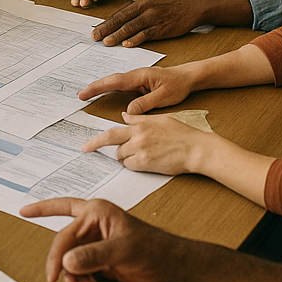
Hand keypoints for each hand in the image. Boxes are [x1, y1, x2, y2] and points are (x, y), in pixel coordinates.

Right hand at [19, 198, 179, 281]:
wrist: (169, 266)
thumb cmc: (152, 248)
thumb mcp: (123, 250)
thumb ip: (94, 255)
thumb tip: (67, 261)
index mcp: (97, 212)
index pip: (67, 230)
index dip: (50, 238)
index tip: (23, 214)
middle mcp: (93, 225)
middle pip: (64, 242)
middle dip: (60, 262)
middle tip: (55, 279)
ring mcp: (95, 242)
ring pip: (70, 258)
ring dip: (72, 274)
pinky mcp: (99, 259)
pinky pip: (80, 268)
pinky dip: (81, 279)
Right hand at [77, 65, 194, 114]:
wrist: (187, 77)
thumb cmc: (177, 85)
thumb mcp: (163, 97)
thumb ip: (145, 103)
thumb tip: (128, 111)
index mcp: (139, 76)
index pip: (114, 81)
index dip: (98, 87)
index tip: (85, 93)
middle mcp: (135, 75)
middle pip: (110, 80)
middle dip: (94, 87)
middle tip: (80, 95)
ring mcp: (136, 79)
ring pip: (114, 82)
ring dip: (101, 87)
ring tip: (87, 95)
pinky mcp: (138, 83)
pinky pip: (120, 85)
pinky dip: (109, 88)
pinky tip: (105, 93)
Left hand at [82, 115, 209, 175]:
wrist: (196, 148)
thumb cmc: (181, 133)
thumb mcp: (159, 119)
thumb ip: (139, 118)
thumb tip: (125, 115)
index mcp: (139, 125)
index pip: (111, 131)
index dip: (96, 140)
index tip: (86, 145)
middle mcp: (137, 136)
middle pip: (110, 143)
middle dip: (97, 147)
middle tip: (87, 150)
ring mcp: (141, 150)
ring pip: (121, 156)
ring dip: (124, 156)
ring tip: (137, 154)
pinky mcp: (147, 163)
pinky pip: (131, 166)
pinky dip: (132, 165)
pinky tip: (143, 161)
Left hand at [90, 0, 207, 46]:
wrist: (191, 7)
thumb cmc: (169, 7)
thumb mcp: (150, 5)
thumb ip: (136, 13)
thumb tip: (119, 23)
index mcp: (140, 3)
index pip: (119, 13)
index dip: (105, 23)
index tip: (94, 30)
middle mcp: (144, 9)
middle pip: (121, 19)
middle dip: (106, 29)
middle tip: (94, 37)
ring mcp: (153, 18)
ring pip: (131, 27)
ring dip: (117, 35)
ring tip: (106, 42)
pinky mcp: (162, 28)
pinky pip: (146, 34)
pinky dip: (136, 39)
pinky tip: (127, 44)